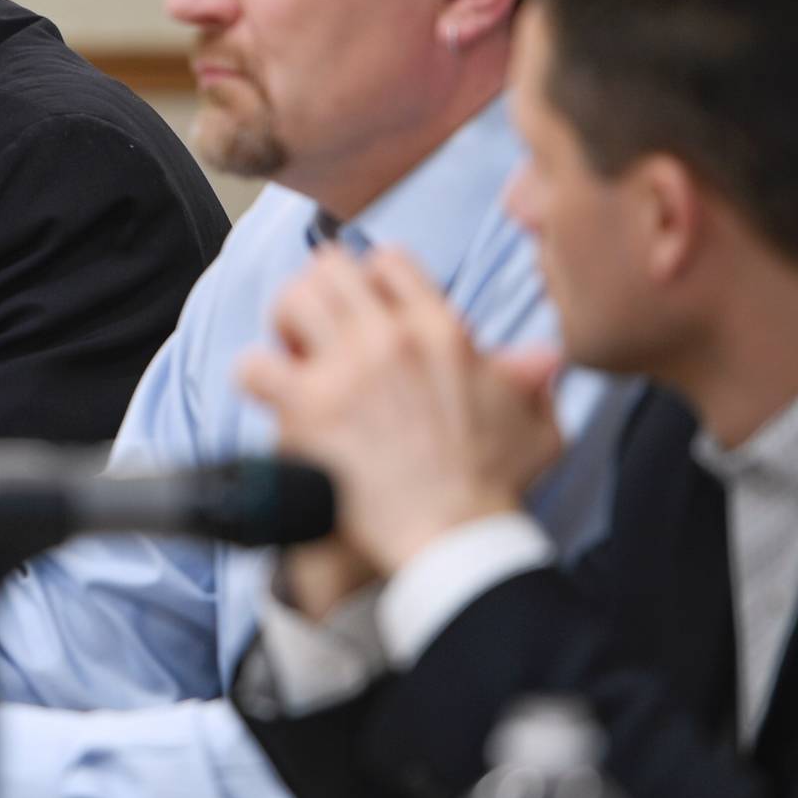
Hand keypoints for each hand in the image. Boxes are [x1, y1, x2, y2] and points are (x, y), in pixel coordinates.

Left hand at [239, 246, 563, 575]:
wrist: (453, 536)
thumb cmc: (491, 486)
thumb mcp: (532, 423)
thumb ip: (532, 381)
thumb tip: (543, 357)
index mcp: (440, 330)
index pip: (388, 261)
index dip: (368, 281)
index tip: (362, 311)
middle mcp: (391, 337)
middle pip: (330, 269)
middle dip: (317, 294)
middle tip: (315, 333)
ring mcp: (346, 368)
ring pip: (291, 299)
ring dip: (284, 326)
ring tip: (292, 358)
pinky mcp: (308, 406)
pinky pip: (255, 364)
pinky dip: (254, 377)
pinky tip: (269, 397)